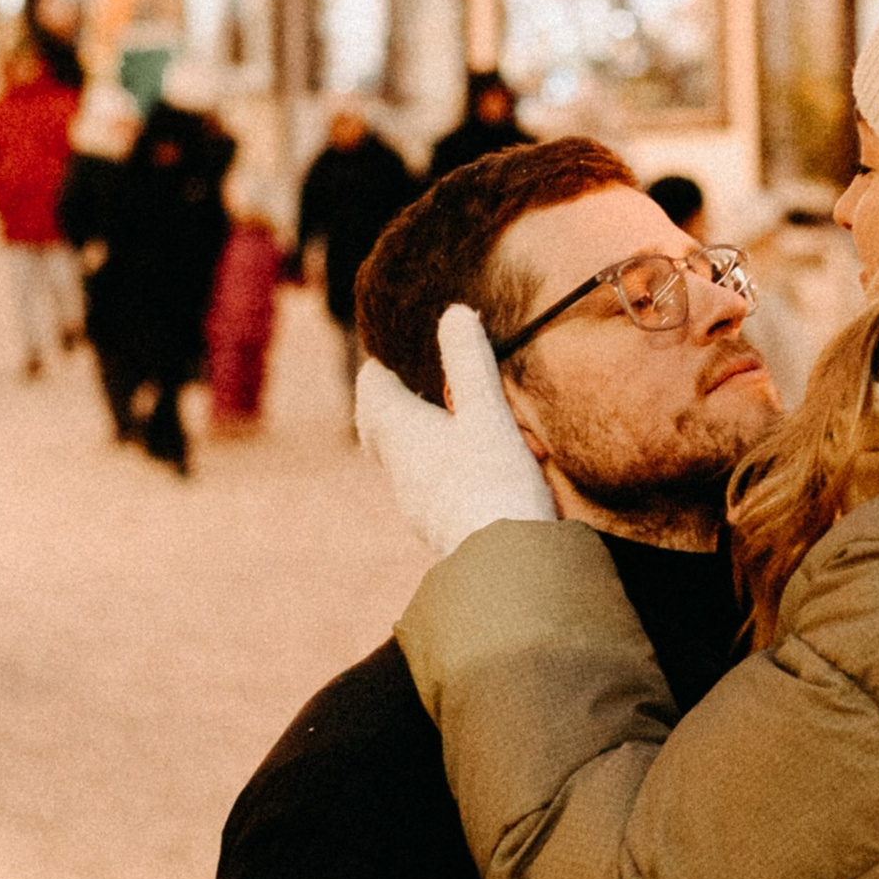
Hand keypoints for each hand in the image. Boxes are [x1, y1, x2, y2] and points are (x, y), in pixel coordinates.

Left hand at [357, 304, 556, 555]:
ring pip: (404, 461)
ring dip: (418, 439)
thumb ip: (470, 362)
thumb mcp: (486, 412)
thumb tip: (453, 314)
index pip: (372, 392)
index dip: (379, 370)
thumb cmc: (492, 482)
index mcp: (401, 434)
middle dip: (389, 406)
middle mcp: (400, 469)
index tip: (391, 356)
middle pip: (379, 430)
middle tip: (408, 389)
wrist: (506, 564)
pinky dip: (441, 469)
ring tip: (448, 424)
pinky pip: (430, 488)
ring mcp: (417, 502)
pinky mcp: (439, 526)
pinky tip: (473, 471)